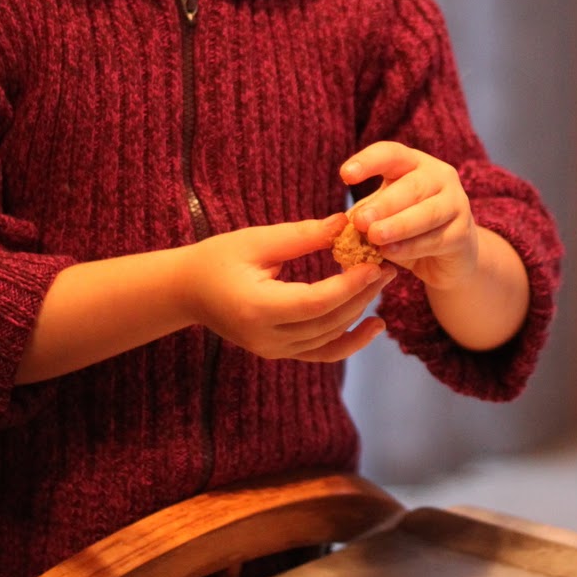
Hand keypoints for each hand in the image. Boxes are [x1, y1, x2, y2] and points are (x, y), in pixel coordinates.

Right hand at [183, 214, 388, 361]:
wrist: (188, 291)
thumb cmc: (218, 259)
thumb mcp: (257, 241)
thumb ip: (302, 236)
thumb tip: (345, 223)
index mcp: (257, 308)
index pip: (316, 301)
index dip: (350, 285)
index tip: (375, 263)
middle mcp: (267, 338)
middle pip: (328, 321)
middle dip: (362, 294)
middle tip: (388, 266)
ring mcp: (274, 351)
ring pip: (330, 338)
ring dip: (359, 311)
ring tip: (382, 283)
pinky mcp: (280, 353)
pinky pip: (322, 353)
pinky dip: (350, 341)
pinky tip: (375, 325)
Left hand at [340, 142, 478, 292]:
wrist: (448, 257)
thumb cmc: (408, 230)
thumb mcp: (383, 216)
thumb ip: (365, 216)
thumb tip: (339, 225)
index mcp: (414, 164)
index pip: (392, 154)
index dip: (369, 162)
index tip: (345, 175)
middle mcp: (439, 177)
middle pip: (412, 186)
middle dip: (385, 204)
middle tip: (361, 221)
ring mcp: (456, 203)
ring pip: (427, 213)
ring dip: (399, 225)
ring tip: (375, 237)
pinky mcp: (463, 232)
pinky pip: (436, 238)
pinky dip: (412, 247)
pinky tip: (391, 253)